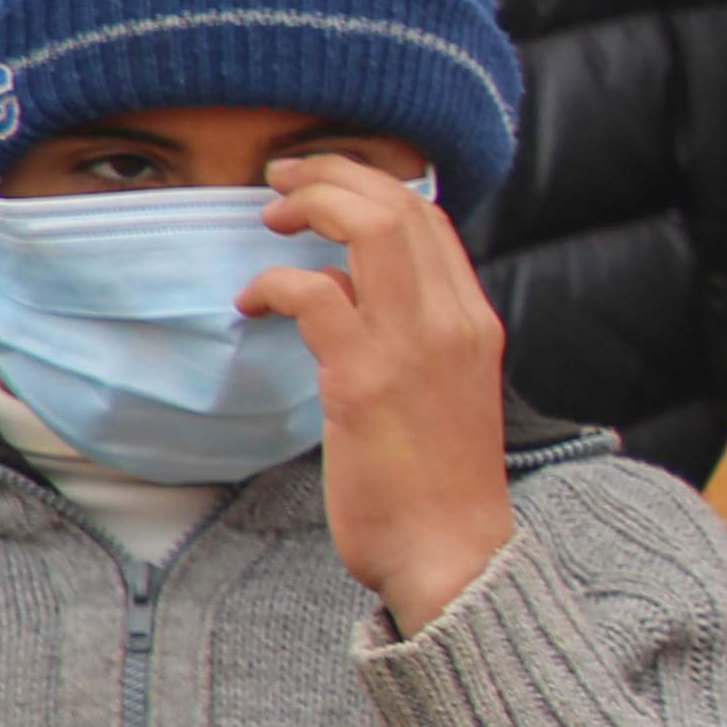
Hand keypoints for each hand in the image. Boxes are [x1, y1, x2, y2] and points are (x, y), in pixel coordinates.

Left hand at [247, 156, 518, 631]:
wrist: (450, 553)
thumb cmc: (437, 482)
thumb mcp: (443, 389)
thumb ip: (412, 335)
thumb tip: (347, 290)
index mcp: (475, 321)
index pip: (430, 217)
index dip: (370, 183)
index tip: (322, 185)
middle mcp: (453, 322)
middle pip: (400, 205)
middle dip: (333, 174)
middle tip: (281, 179)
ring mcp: (413, 348)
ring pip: (369, 229)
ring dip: (310, 205)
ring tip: (268, 215)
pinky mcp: (364, 382)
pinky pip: (316, 294)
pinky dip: (275, 281)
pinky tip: (252, 302)